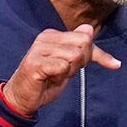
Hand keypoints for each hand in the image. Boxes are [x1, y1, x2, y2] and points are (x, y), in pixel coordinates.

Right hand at [2, 24, 120, 115]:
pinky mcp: (35, 63)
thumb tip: (91, 29)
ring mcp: (39, 49)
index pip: (86, 36)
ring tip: (57, 75)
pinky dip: (61, 77)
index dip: (94, 55)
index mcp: (54, 35)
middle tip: (66, 72)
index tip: (104, 64)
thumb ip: (84, 49)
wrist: (22, 97)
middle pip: (83, 43)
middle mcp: (45, 38)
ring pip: (75, 55)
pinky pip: (62, 66)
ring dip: (70, 71)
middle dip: (81, 62)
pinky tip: (50, 78)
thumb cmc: (46, 80)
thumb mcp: (71, 64)